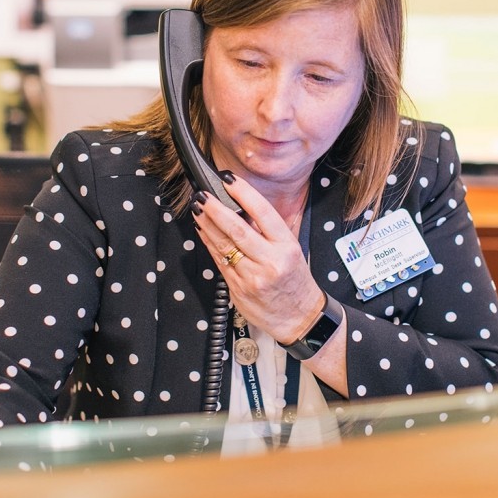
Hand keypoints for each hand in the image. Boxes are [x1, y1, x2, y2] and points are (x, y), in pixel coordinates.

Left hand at [190, 174, 325, 344]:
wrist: (299, 318)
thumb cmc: (295, 281)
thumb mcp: (291, 251)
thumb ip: (268, 231)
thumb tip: (241, 207)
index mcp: (286, 247)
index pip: (263, 213)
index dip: (243, 193)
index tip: (228, 179)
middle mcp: (270, 262)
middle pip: (237, 230)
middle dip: (216, 209)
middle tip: (203, 195)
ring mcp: (252, 277)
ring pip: (223, 246)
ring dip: (206, 225)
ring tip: (198, 209)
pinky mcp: (237, 289)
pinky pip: (219, 262)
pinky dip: (208, 244)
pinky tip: (203, 231)